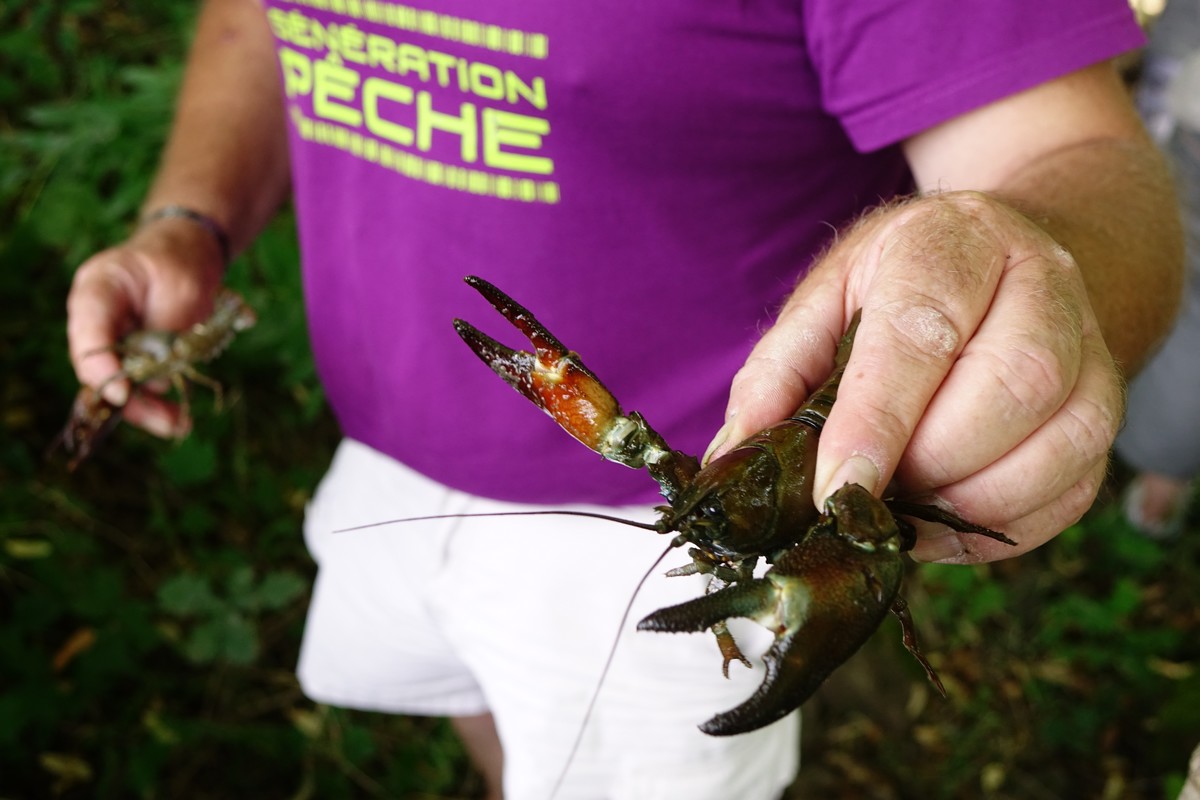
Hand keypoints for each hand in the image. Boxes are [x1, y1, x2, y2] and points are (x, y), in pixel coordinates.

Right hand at [66, 217, 226, 437]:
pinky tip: (176, 419)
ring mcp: (109, 336)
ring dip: (145, 407)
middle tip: (164, 423)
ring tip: (177, 425)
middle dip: (129, 400)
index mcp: (98, 287)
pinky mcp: (127, 352)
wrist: (188, 251)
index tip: (124, 394)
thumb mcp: (184, 289)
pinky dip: (155, 400)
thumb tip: (157, 381)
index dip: (101, 368)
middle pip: (99, 366)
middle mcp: (95, 316)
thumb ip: (167, 332)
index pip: (88, 333)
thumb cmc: (183, 260)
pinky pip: (135, 381)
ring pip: (117, 381)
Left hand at [706, 191, 1122, 562]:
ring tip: (907, 507)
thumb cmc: (902, 283)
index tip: (835, 488)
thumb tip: (734, 460)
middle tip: (872, 491)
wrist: (1009, 255)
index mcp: (951, 242)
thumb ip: (778, 373)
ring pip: (1062, 440)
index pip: (922, 332)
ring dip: (973, 499)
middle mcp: (1038, 282)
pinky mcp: (1106, 406)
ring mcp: (1088, 344)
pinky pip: (1075, 487)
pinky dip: (1003, 524)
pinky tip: (946, 520)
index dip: (879, 420)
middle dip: (932, 461)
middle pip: (1012, 385)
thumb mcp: (827, 298)